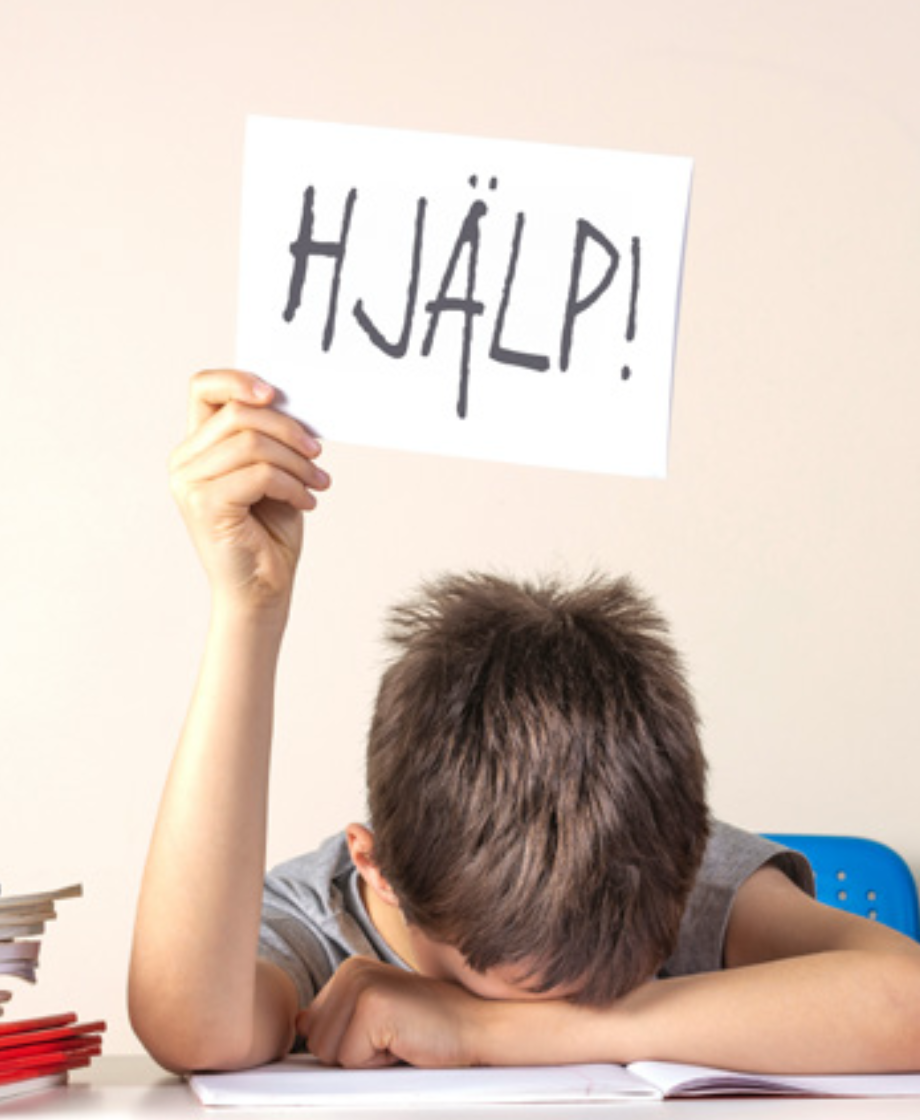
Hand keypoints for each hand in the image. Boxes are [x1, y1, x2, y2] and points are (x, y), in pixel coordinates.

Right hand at [169, 369, 329, 612]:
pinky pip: (260, 473)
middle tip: (317, 454)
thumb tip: (291, 402)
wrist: (262, 589)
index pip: (203, 388)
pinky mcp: (205, 504)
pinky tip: (307, 502)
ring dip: (296, 462)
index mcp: (197, 447)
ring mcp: (190, 483)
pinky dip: (292, 485)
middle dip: (289, 429)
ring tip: (316, 483)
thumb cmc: (268, 533)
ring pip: (252, 442)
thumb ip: (268, 438)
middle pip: (238, 413)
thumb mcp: (272, 473)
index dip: (238, 379)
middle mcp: (185, 461)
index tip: (276, 394)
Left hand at [298, 958, 485, 1068]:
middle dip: (353, 1055)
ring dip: (365, 1060)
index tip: (382, 1035)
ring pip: (329, 1053)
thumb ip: (336, 1019)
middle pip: (316, 1042)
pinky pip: (350, 1060)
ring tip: (399, 1040)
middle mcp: (350, 970)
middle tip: (394, 1039)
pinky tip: (404, 1042)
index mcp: (349, 970)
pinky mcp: (372, 1006)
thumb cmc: (429, 1029)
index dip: (347, 1046)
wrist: (476, 1026)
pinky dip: (378, 1064)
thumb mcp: (375, 1022)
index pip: (312, 1028)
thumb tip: (297, 1024)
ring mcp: (360, 985)